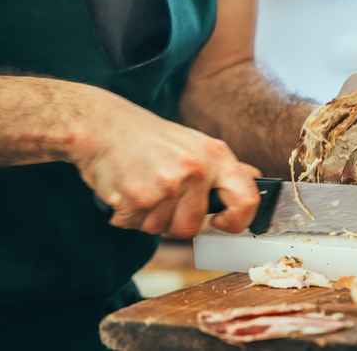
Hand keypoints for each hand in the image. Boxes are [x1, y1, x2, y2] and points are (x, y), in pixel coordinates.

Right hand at [68, 88, 260, 238]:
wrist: (102, 125)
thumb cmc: (148, 138)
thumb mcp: (194, 144)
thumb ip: (222, 167)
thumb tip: (254, 181)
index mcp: (215, 156)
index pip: (246, 199)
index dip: (236, 221)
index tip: (219, 223)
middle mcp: (195, 169)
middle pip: (191, 227)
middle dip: (171, 220)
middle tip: (157, 193)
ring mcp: (167, 184)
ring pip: (161, 230)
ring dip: (146, 217)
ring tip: (140, 185)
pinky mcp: (138, 197)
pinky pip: (135, 226)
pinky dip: (125, 215)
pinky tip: (124, 188)